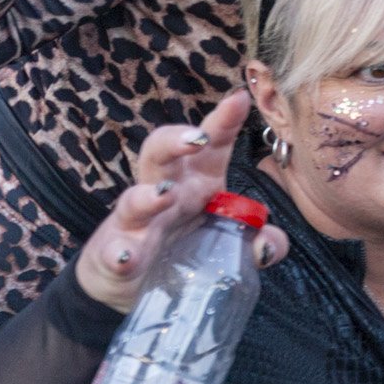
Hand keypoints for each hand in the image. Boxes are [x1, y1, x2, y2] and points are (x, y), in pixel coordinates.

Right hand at [76, 92, 286, 310]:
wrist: (135, 285)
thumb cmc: (187, 247)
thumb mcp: (231, 242)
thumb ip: (260, 242)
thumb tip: (269, 245)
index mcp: (200, 181)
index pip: (213, 144)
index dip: (225, 120)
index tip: (241, 98)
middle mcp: (166, 192)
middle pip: (160, 153)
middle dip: (175, 139)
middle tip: (197, 138)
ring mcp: (137, 222)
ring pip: (134, 199)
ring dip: (146, 197)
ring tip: (164, 196)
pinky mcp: (117, 253)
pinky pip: (115, 251)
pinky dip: (119, 254)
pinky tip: (126, 259)